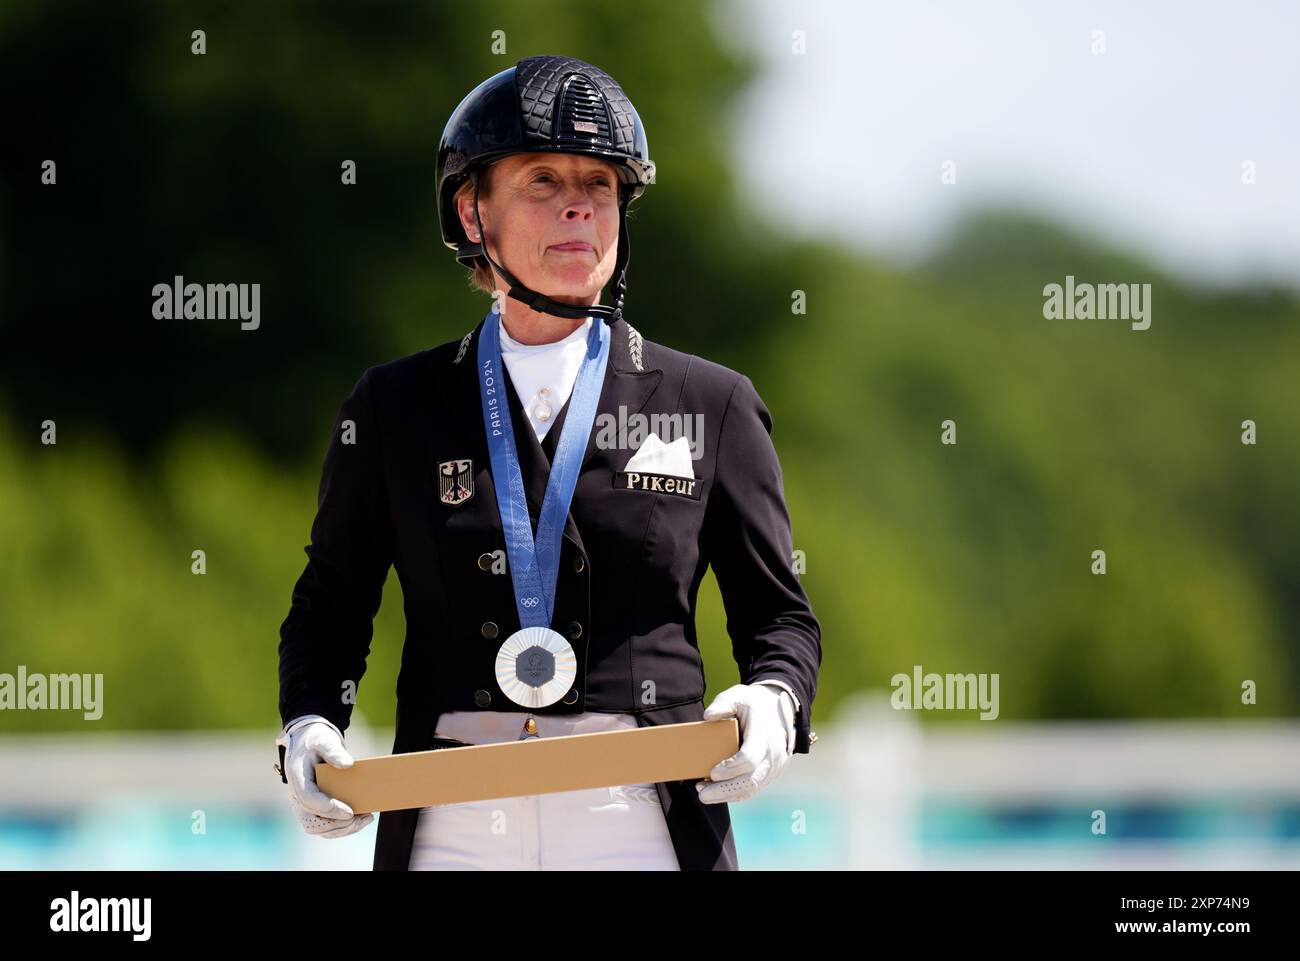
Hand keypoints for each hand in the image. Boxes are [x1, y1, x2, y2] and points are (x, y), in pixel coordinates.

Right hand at [276, 718, 373, 837]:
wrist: (307, 742)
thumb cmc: (316, 740)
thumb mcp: (324, 740)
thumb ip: (334, 751)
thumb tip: (348, 764)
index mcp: (297, 778)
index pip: (309, 799)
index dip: (328, 808)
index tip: (349, 812)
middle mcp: (297, 795)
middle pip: (314, 821)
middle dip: (339, 824)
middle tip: (363, 817)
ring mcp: (303, 804)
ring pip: (319, 828)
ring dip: (342, 829)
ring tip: (365, 819)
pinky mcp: (312, 808)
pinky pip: (324, 825)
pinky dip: (341, 827)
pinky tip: (360, 819)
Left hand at [696, 683, 795, 803]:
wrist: (779, 709)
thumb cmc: (754, 703)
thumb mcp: (738, 696)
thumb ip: (723, 703)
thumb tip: (707, 716)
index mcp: (764, 734)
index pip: (750, 758)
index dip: (731, 768)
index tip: (712, 772)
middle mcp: (773, 754)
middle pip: (750, 780)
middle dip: (725, 790)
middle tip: (702, 793)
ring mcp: (774, 766)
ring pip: (752, 788)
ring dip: (727, 794)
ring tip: (704, 793)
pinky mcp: (772, 774)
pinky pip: (754, 789)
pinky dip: (735, 794)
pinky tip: (718, 792)